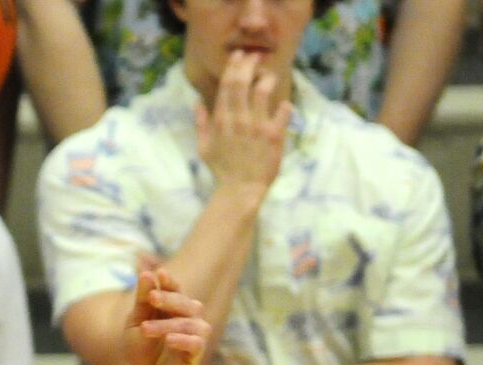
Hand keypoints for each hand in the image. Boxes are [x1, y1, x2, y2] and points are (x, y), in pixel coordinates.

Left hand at [123, 267, 212, 364]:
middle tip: (151, 298)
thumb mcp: (136, 324)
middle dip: (168, 298)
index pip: (175, 289)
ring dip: (165, 324)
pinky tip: (168, 340)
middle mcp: (188, 317)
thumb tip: (146, 273)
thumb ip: (142, 302)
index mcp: (173, 307)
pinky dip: (182, 340)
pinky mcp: (196, 354)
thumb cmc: (145, 351)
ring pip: (188, 322)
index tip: (159, 273)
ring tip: (144, 330)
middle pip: (185, 302)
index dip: (170, 281)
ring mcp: (195, 335)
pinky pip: (196, 343)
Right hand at [196, 52, 292, 200]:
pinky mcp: (273, 136)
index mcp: (221, 120)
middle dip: (249, 64)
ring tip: (270, 76)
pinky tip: (284, 105)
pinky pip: (283, 112)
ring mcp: (256, 127)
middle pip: (242, 82)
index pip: (226, 85)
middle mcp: (238, 119)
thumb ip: (200, 124)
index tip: (240, 55)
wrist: (240, 190)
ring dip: (267, 79)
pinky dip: (285, 106)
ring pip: (263, 91)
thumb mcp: (204, 148)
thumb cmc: (222, 170)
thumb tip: (197, 103)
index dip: (234, 66)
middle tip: (256, 56)